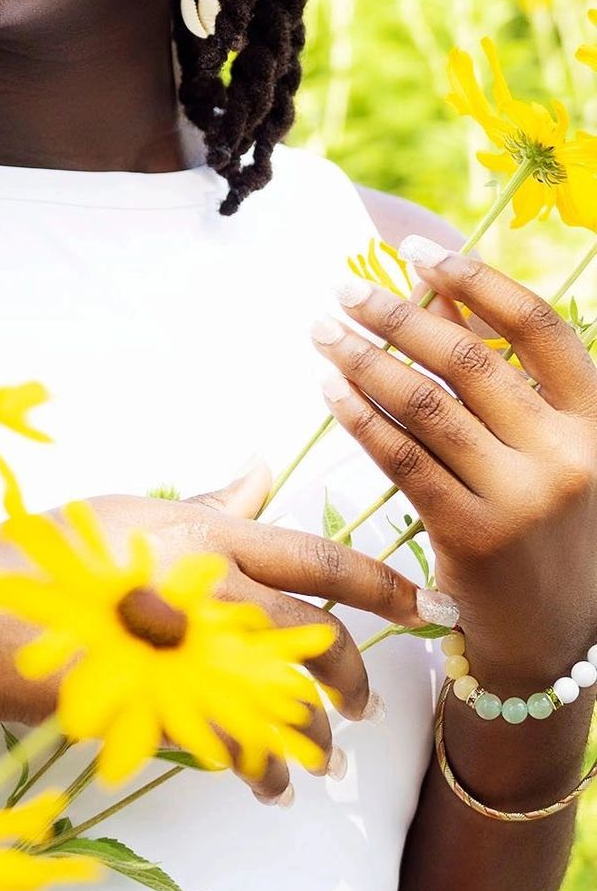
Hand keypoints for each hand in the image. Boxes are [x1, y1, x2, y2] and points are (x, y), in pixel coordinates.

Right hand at [0, 464, 425, 801]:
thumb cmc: (41, 561)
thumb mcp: (126, 518)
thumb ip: (203, 506)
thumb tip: (262, 467)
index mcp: (197, 531)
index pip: (311, 552)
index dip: (376, 580)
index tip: (422, 605)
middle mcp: (197, 581)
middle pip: (309, 630)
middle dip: (350, 674)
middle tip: (367, 708)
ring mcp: (174, 643)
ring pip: (278, 696)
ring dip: (307, 736)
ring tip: (318, 763)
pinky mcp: (148, 699)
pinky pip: (231, 743)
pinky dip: (259, 767)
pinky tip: (265, 785)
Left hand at [311, 236, 596, 687]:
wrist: (551, 641)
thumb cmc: (541, 527)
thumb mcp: (544, 448)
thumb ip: (499, 375)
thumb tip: (437, 294)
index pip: (539, 326)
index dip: (477, 279)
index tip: (418, 249)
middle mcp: (568, 454)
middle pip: (471, 361)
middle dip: (398, 317)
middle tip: (343, 291)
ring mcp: (523, 498)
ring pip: (428, 407)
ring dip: (365, 359)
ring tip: (323, 331)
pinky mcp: (473, 536)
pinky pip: (403, 459)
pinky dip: (359, 416)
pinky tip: (328, 388)